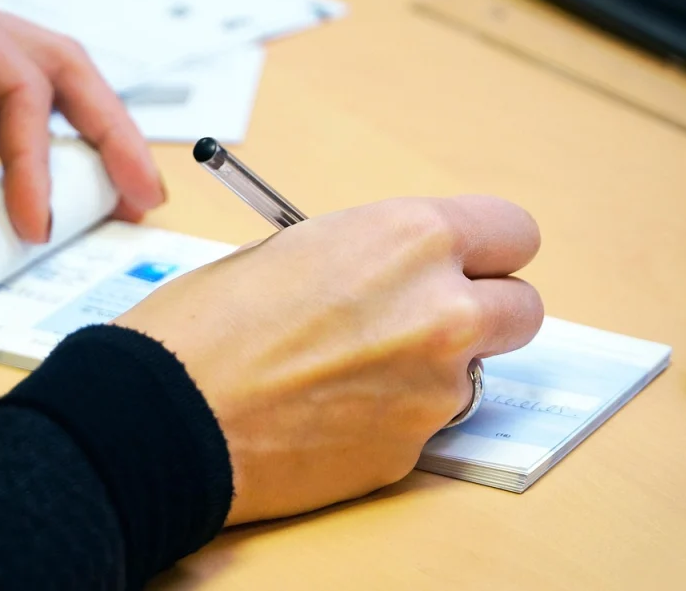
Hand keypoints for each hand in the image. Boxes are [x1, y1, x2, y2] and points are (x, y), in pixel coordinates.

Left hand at [0, 0, 164, 245]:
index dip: (38, 161)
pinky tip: (32, 199)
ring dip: (73, 148)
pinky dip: (13, 164)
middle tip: (146, 194)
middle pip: (59, 74)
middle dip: (107, 133)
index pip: (19, 88)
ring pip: (32, 100)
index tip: (37, 225)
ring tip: (114, 198)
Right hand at [114, 196, 542, 524]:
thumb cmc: (204, 323)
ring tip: (346, 373)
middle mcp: (441, 312)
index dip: (485, 250)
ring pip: (471, 374)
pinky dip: (391, 417)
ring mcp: (433, 391)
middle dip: (483, 312)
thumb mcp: (291, 249)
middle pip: (522, 309)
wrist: (163, 415)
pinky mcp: (409, 453)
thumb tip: (395, 276)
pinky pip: (423, 425)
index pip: (512, 232)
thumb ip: (369, 256)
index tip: (466, 264)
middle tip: (426, 319)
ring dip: (430, 369)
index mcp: (409, 239)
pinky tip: (328, 412)